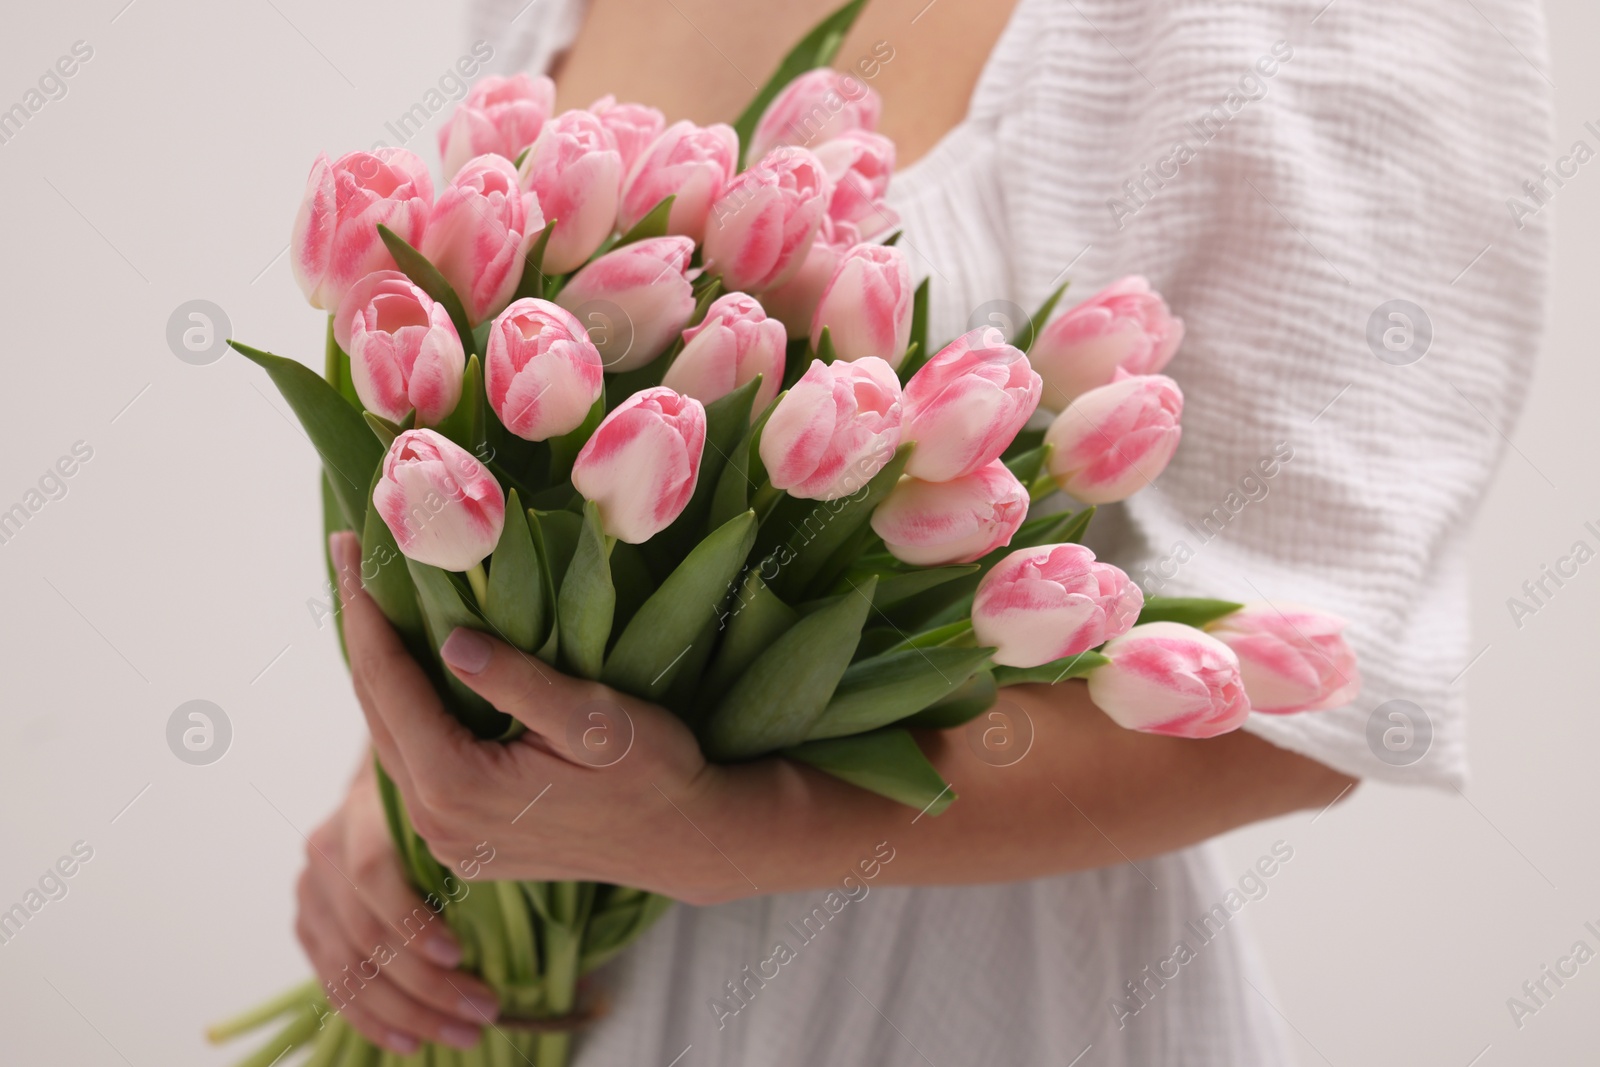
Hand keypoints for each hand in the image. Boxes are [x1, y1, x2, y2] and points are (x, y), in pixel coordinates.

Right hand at [293, 760, 498, 1053]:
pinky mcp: (307, 926)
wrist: (385, 790)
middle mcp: (326, 852)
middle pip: (364, 935)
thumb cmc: (439, 800)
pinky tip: (410, 1041)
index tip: (459, 955)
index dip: (410, 921)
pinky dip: (372, 1019)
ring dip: (407, 1014)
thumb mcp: (454, 801)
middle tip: (483, 1011)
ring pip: (348, 970)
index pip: (372, 875)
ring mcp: (310, 892)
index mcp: (362, 813)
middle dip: (426, 985)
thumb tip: (532, 869)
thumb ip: (470, 832)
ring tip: (462, 1034)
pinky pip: (334, 985)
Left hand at [329, 531, 741, 902]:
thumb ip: (517, 682)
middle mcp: (438, 822)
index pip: (388, 682)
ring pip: (392, 741)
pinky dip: (407, 713)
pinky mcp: (468, 844)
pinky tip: (414, 674)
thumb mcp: (594, 718)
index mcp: (458, 784)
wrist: (688, 842)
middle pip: (376, 711)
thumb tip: (449, 641)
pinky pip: (417, 766)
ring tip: (373, 607)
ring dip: (381, 673)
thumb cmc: (654, 773)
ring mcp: (449, 840)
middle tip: (348, 560)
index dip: (364, 610)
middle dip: (361, 632)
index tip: (345, 547)